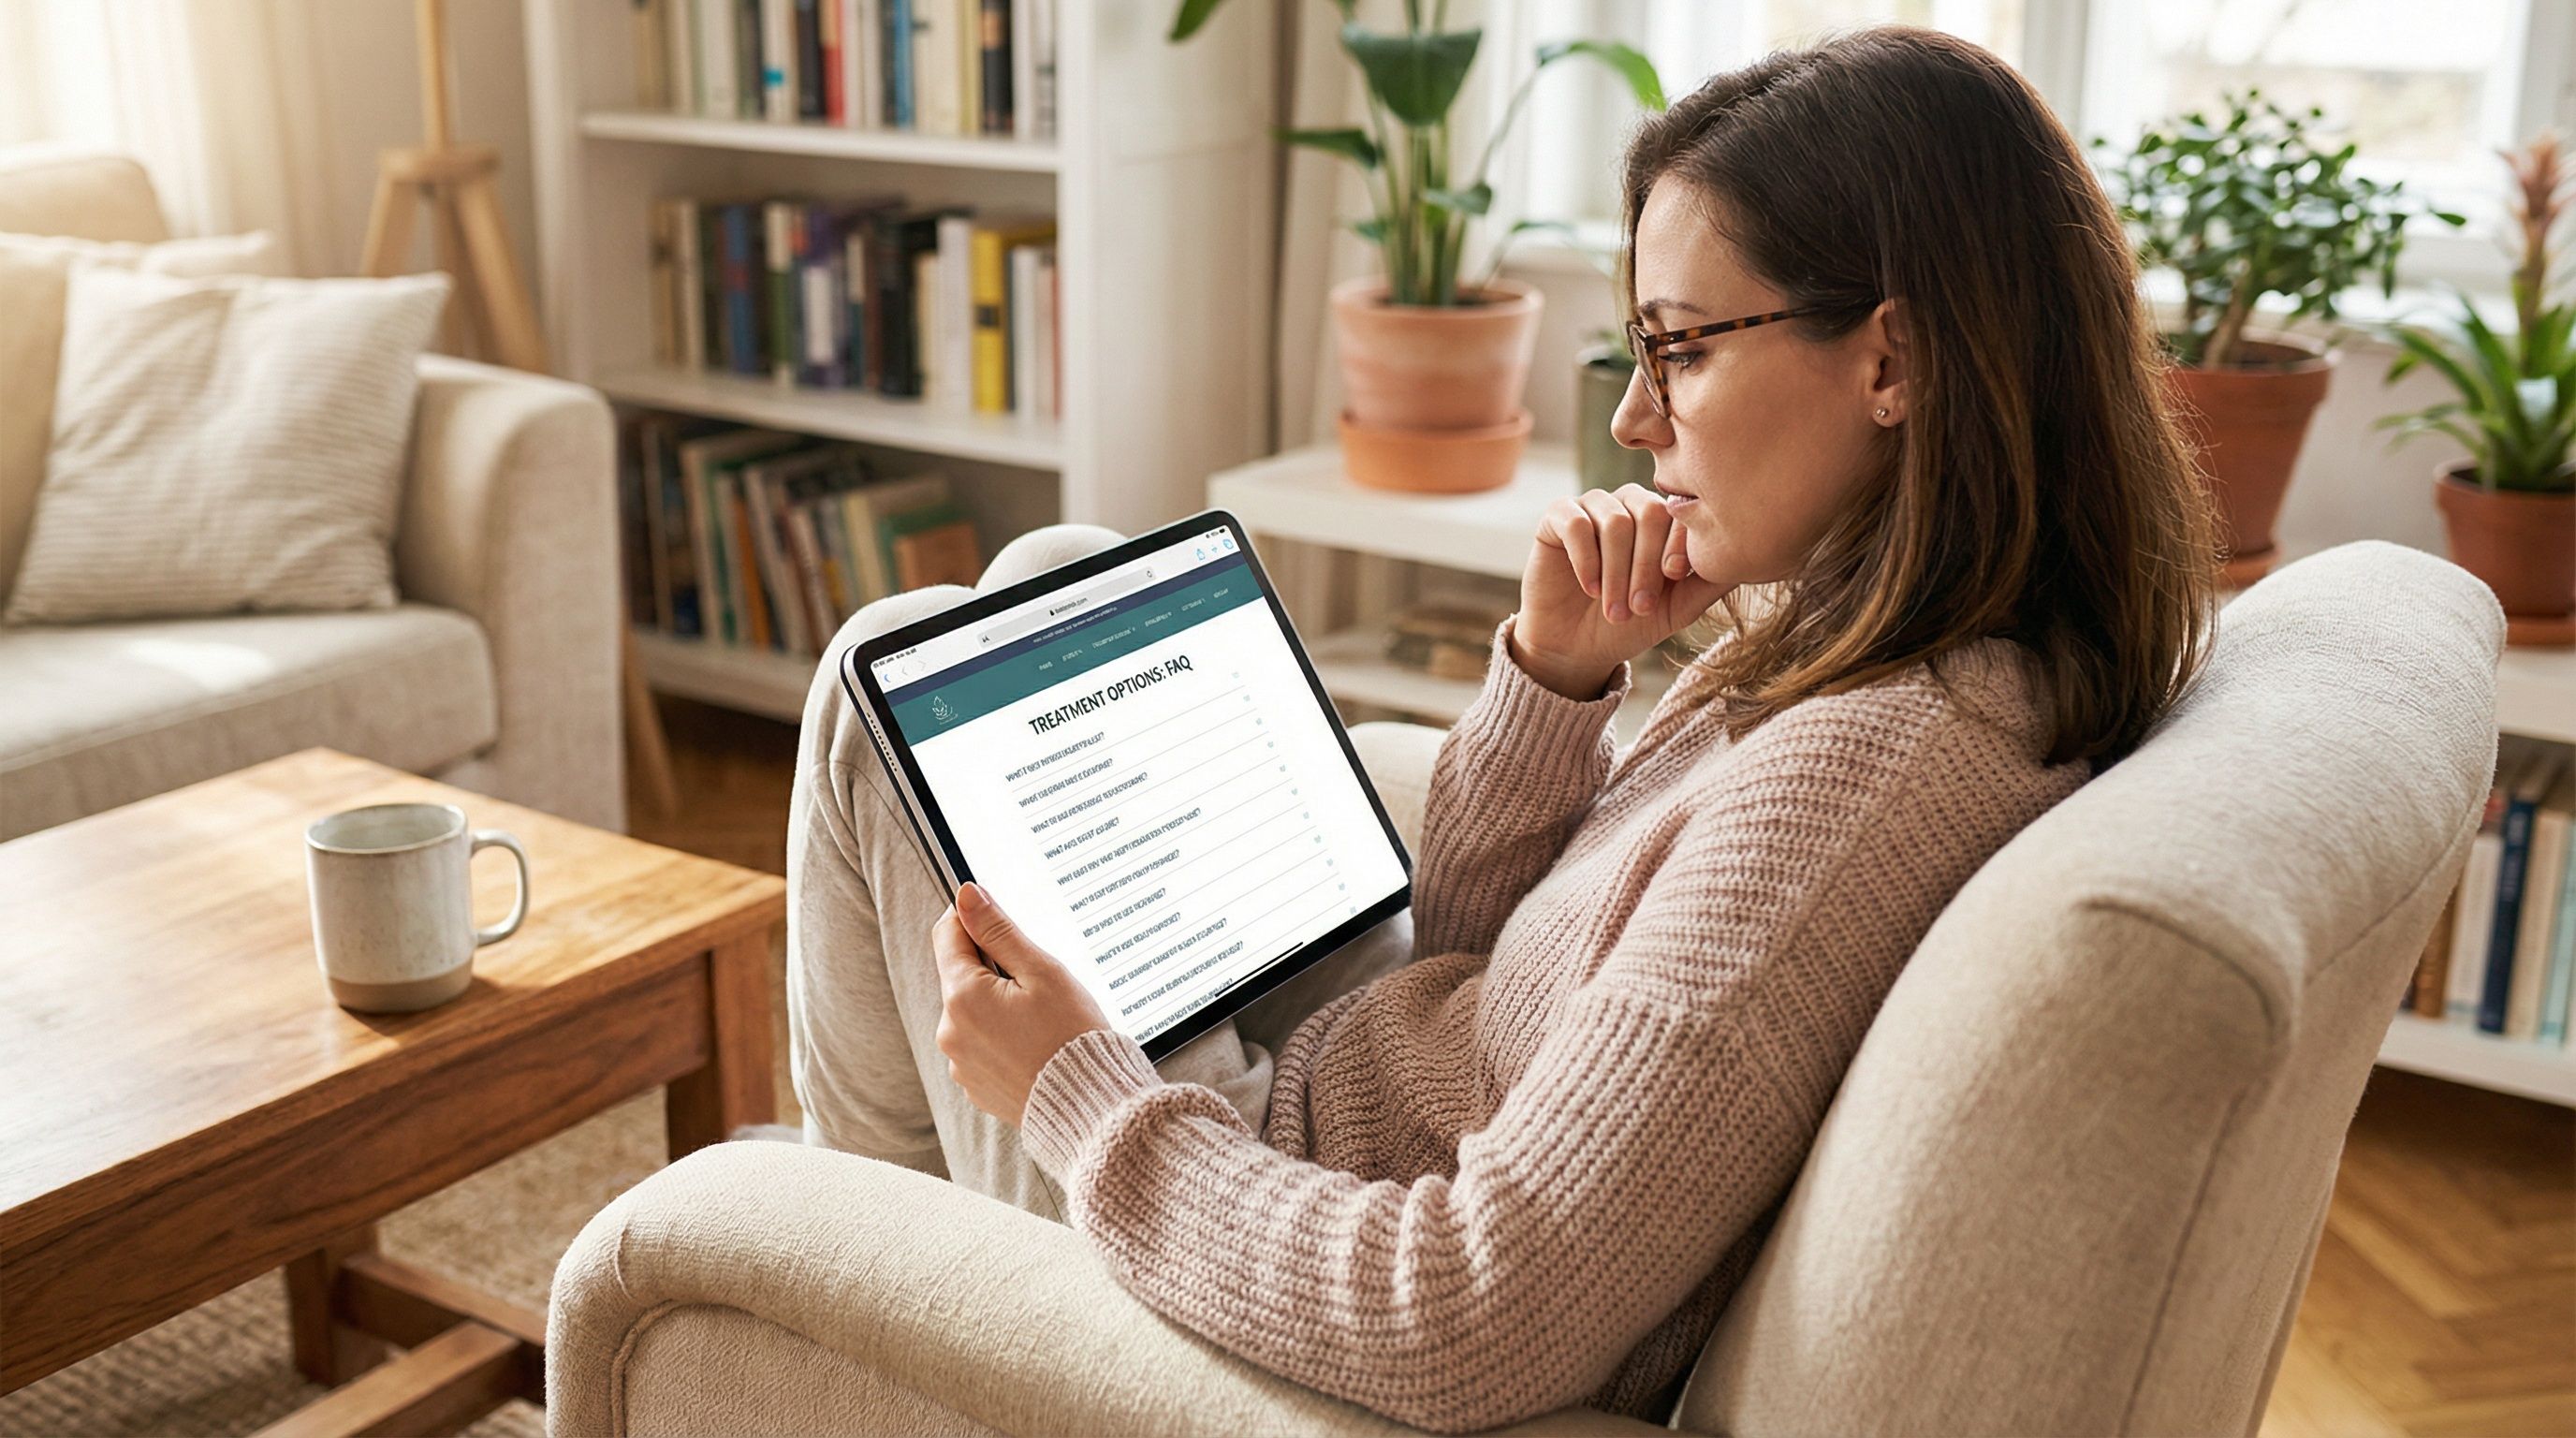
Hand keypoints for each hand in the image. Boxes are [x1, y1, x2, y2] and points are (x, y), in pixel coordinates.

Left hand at [931, 882, 1115, 1126]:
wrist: (1089, 1108)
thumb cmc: (1073, 1038)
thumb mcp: (1041, 971)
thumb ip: (998, 930)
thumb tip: (966, 895)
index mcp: (963, 997)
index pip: (947, 934)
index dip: (975, 919)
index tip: (1003, 921)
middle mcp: (951, 1031)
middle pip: (960, 974)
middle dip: (994, 968)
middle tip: (1039, 983)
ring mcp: (960, 1062)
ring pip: (972, 1010)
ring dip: (998, 1004)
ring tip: (1042, 1020)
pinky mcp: (975, 1084)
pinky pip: (981, 1044)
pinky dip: (1003, 1037)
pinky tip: (1035, 1045)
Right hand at [1511, 484, 1726, 698]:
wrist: (1577, 646)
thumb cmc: (1631, 624)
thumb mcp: (1677, 608)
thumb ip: (1708, 582)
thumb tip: (1751, 559)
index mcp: (1660, 519)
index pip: (1679, 514)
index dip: (1679, 542)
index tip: (1675, 576)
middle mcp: (1628, 504)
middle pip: (1648, 513)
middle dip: (1646, 564)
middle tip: (1640, 607)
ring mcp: (1592, 507)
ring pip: (1614, 522)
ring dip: (1616, 572)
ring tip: (1615, 610)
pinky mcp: (1557, 517)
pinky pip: (1576, 523)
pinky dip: (1586, 559)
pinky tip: (1589, 588)